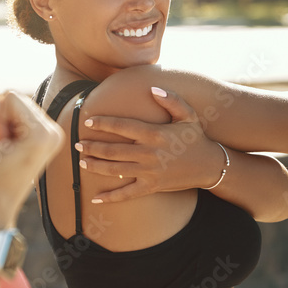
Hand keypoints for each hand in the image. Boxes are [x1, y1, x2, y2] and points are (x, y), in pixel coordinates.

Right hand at [0, 90, 63, 227]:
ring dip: (6, 123)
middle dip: (2, 118)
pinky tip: (9, 148)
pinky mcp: (51, 137)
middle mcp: (55, 132)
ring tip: (4, 148)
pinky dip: (12, 128)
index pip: (12, 96)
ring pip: (20, 107)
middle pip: (19, 99)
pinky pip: (25, 116)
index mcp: (42, 134)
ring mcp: (56, 135)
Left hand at [76, 87, 223, 202]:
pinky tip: (96, 199)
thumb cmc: (196, 138)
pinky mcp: (152, 187)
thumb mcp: (188, 115)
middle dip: (93, 147)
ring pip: (116, 170)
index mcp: (155, 133)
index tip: (88, 122)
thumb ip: (172, 100)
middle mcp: (150, 153)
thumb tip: (152, 89)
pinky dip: (111, 198)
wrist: (210, 165)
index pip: (123, 127)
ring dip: (96, 166)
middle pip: (114, 150)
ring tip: (82, 162)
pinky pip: (127, 194)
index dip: (103, 124)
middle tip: (78, 144)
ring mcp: (150, 172)